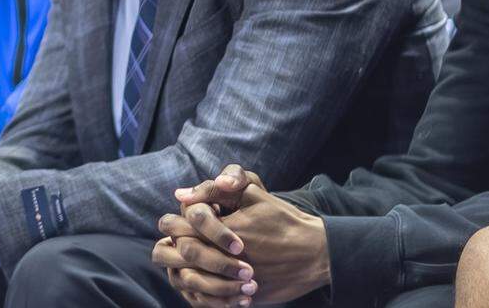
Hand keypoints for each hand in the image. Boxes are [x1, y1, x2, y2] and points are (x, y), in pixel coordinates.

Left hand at [153, 170, 329, 305]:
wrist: (315, 252)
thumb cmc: (284, 220)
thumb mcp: (254, 196)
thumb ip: (216, 191)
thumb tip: (180, 193)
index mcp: (223, 229)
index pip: (178, 228)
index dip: (173, 224)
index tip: (177, 223)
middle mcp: (223, 257)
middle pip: (181, 254)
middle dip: (177, 247)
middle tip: (181, 242)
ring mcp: (232, 282)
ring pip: (191, 281)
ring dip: (190, 270)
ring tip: (196, 263)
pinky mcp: (241, 298)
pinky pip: (210, 300)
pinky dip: (207, 292)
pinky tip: (213, 281)